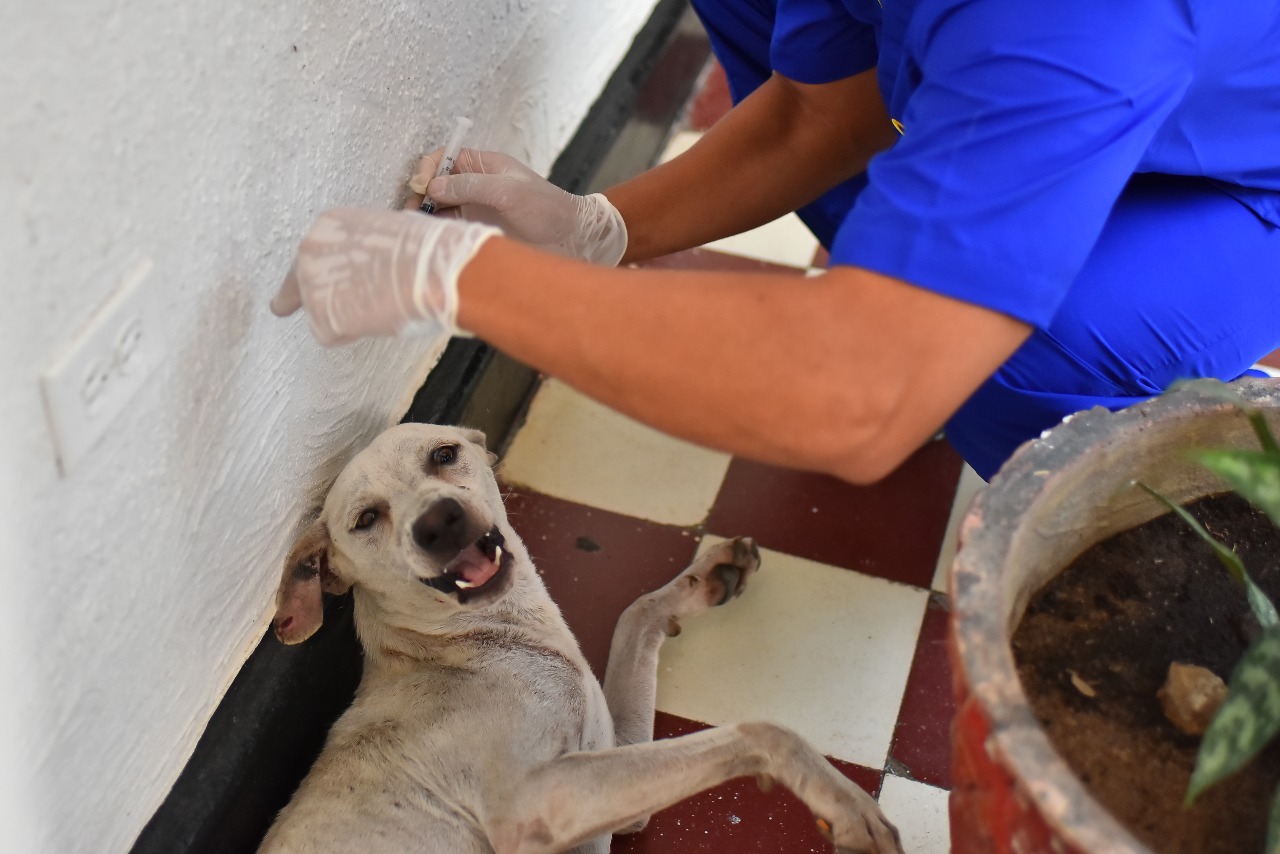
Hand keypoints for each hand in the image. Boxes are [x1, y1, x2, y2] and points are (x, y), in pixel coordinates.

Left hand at [272, 208, 498, 345]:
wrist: (437, 272)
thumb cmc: (429, 253)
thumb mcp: (391, 234)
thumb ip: (368, 249)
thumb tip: (375, 264)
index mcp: (328, 224)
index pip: (312, 254)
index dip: (319, 274)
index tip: (301, 290)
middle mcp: (311, 249)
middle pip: (304, 284)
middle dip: (322, 296)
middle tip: (321, 306)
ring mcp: (312, 285)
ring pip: (320, 312)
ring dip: (344, 316)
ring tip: (379, 308)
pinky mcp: (322, 319)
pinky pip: (332, 335)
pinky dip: (353, 335)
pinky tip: (377, 320)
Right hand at [410, 149, 626, 265]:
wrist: (570, 238)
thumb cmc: (546, 208)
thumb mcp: (508, 191)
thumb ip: (470, 186)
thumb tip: (432, 186)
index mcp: (483, 164)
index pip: (444, 158)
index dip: (429, 169)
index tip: (422, 186)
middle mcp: (475, 183)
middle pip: (436, 183)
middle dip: (421, 194)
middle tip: (414, 211)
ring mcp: (475, 207)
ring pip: (438, 206)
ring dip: (425, 214)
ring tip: (418, 226)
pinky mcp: (477, 229)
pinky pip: (450, 226)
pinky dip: (437, 229)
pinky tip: (431, 237)